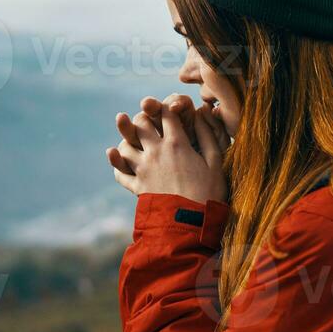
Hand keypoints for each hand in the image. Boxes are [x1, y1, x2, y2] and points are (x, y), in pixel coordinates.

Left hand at [106, 95, 228, 203]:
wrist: (191, 224)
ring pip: (124, 145)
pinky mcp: (136, 187)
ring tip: (135, 141)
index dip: (167, 106)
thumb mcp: (215, 162)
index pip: (166, 113)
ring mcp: (143, 169)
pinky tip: (120, 160)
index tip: (171, 109)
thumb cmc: (208, 193)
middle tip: (150, 121)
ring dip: (128, 140)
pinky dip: (117, 164)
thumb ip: (207, 135)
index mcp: (177, 143)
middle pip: (140, 123)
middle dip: (144, 118)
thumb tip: (201, 112)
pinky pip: (119, 172)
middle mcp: (155, 152)